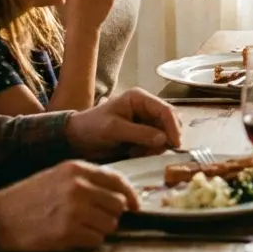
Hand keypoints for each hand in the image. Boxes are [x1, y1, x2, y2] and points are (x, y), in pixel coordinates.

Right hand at [0, 160, 138, 251]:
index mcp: (77, 169)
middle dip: (111, 215)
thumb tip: (120, 193)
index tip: (135, 206)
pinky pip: (95, 240)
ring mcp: (74, 209)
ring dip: (99, 229)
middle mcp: (78, 186)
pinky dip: (88, 241)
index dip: (131, 195)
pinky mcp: (67, 231)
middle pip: (118, 205)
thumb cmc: (29, 197)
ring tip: (79, 227)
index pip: (118, 180)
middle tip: (94, 219)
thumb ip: (88, 179)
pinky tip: (71, 236)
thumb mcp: (58, 175)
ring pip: (109, 224)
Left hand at [65, 88, 181, 161]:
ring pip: (165, 134)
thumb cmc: (92, 127)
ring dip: (156, 146)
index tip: (175, 144)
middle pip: (170, 122)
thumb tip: (163, 140)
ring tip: (137, 151)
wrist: (77, 139)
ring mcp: (146, 120)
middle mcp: (146, 107)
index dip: (173, 127)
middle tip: (152, 151)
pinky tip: (135, 152)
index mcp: (139, 98)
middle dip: (165, 138)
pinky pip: (156, 143)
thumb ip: (139, 133)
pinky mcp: (144, 133)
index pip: (165, 110)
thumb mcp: (113, 129)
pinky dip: (150, 150)